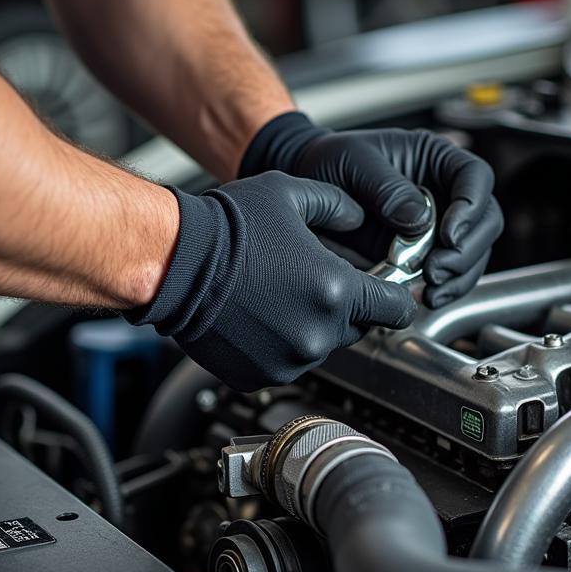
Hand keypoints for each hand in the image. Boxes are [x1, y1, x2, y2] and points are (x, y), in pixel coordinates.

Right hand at [127, 173, 416, 390]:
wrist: (173, 263)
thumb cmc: (228, 228)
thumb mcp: (292, 195)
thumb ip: (340, 205)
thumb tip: (362, 216)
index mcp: (336, 291)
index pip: (397, 310)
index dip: (394, 296)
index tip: (385, 289)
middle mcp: (317, 334)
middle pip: (358, 329)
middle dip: (345, 308)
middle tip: (312, 282)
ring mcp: (288, 361)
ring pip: (320, 347)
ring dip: (310, 327)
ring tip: (276, 295)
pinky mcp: (259, 377)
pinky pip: (285, 364)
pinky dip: (278, 346)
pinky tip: (257, 317)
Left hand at [239, 112, 502, 307]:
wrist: (305, 189)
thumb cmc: (329, 162)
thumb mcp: (353, 163)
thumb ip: (385, 187)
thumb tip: (418, 219)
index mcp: (434, 160)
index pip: (475, 177)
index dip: (471, 207)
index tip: (449, 234)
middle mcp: (444, 193)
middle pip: (484, 222)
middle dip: (466, 252)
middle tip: (436, 270)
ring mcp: (437, 227)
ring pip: (472, 255)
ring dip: (459, 277)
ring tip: (430, 291)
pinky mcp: (423, 256)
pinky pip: (449, 276)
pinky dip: (443, 291)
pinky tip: (423, 298)